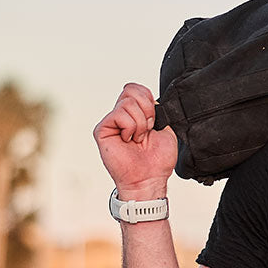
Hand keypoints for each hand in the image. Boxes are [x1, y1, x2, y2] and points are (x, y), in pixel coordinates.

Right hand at [93, 83, 176, 199]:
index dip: (149, 100)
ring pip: (127, 103)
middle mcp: (122, 116)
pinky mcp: (102, 129)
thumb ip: (157, 111)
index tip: (154, 120)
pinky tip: (129, 140)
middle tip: (147, 130)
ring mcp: (111, 122)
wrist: (149, 179)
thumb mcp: (165, 130)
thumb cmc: (157, 161)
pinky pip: (119, 115)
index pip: (136, 89)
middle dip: (147, 110)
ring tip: (138, 139)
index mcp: (135, 114)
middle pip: (131, 90)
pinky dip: (130, 128)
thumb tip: (149, 99)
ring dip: (140, 124)